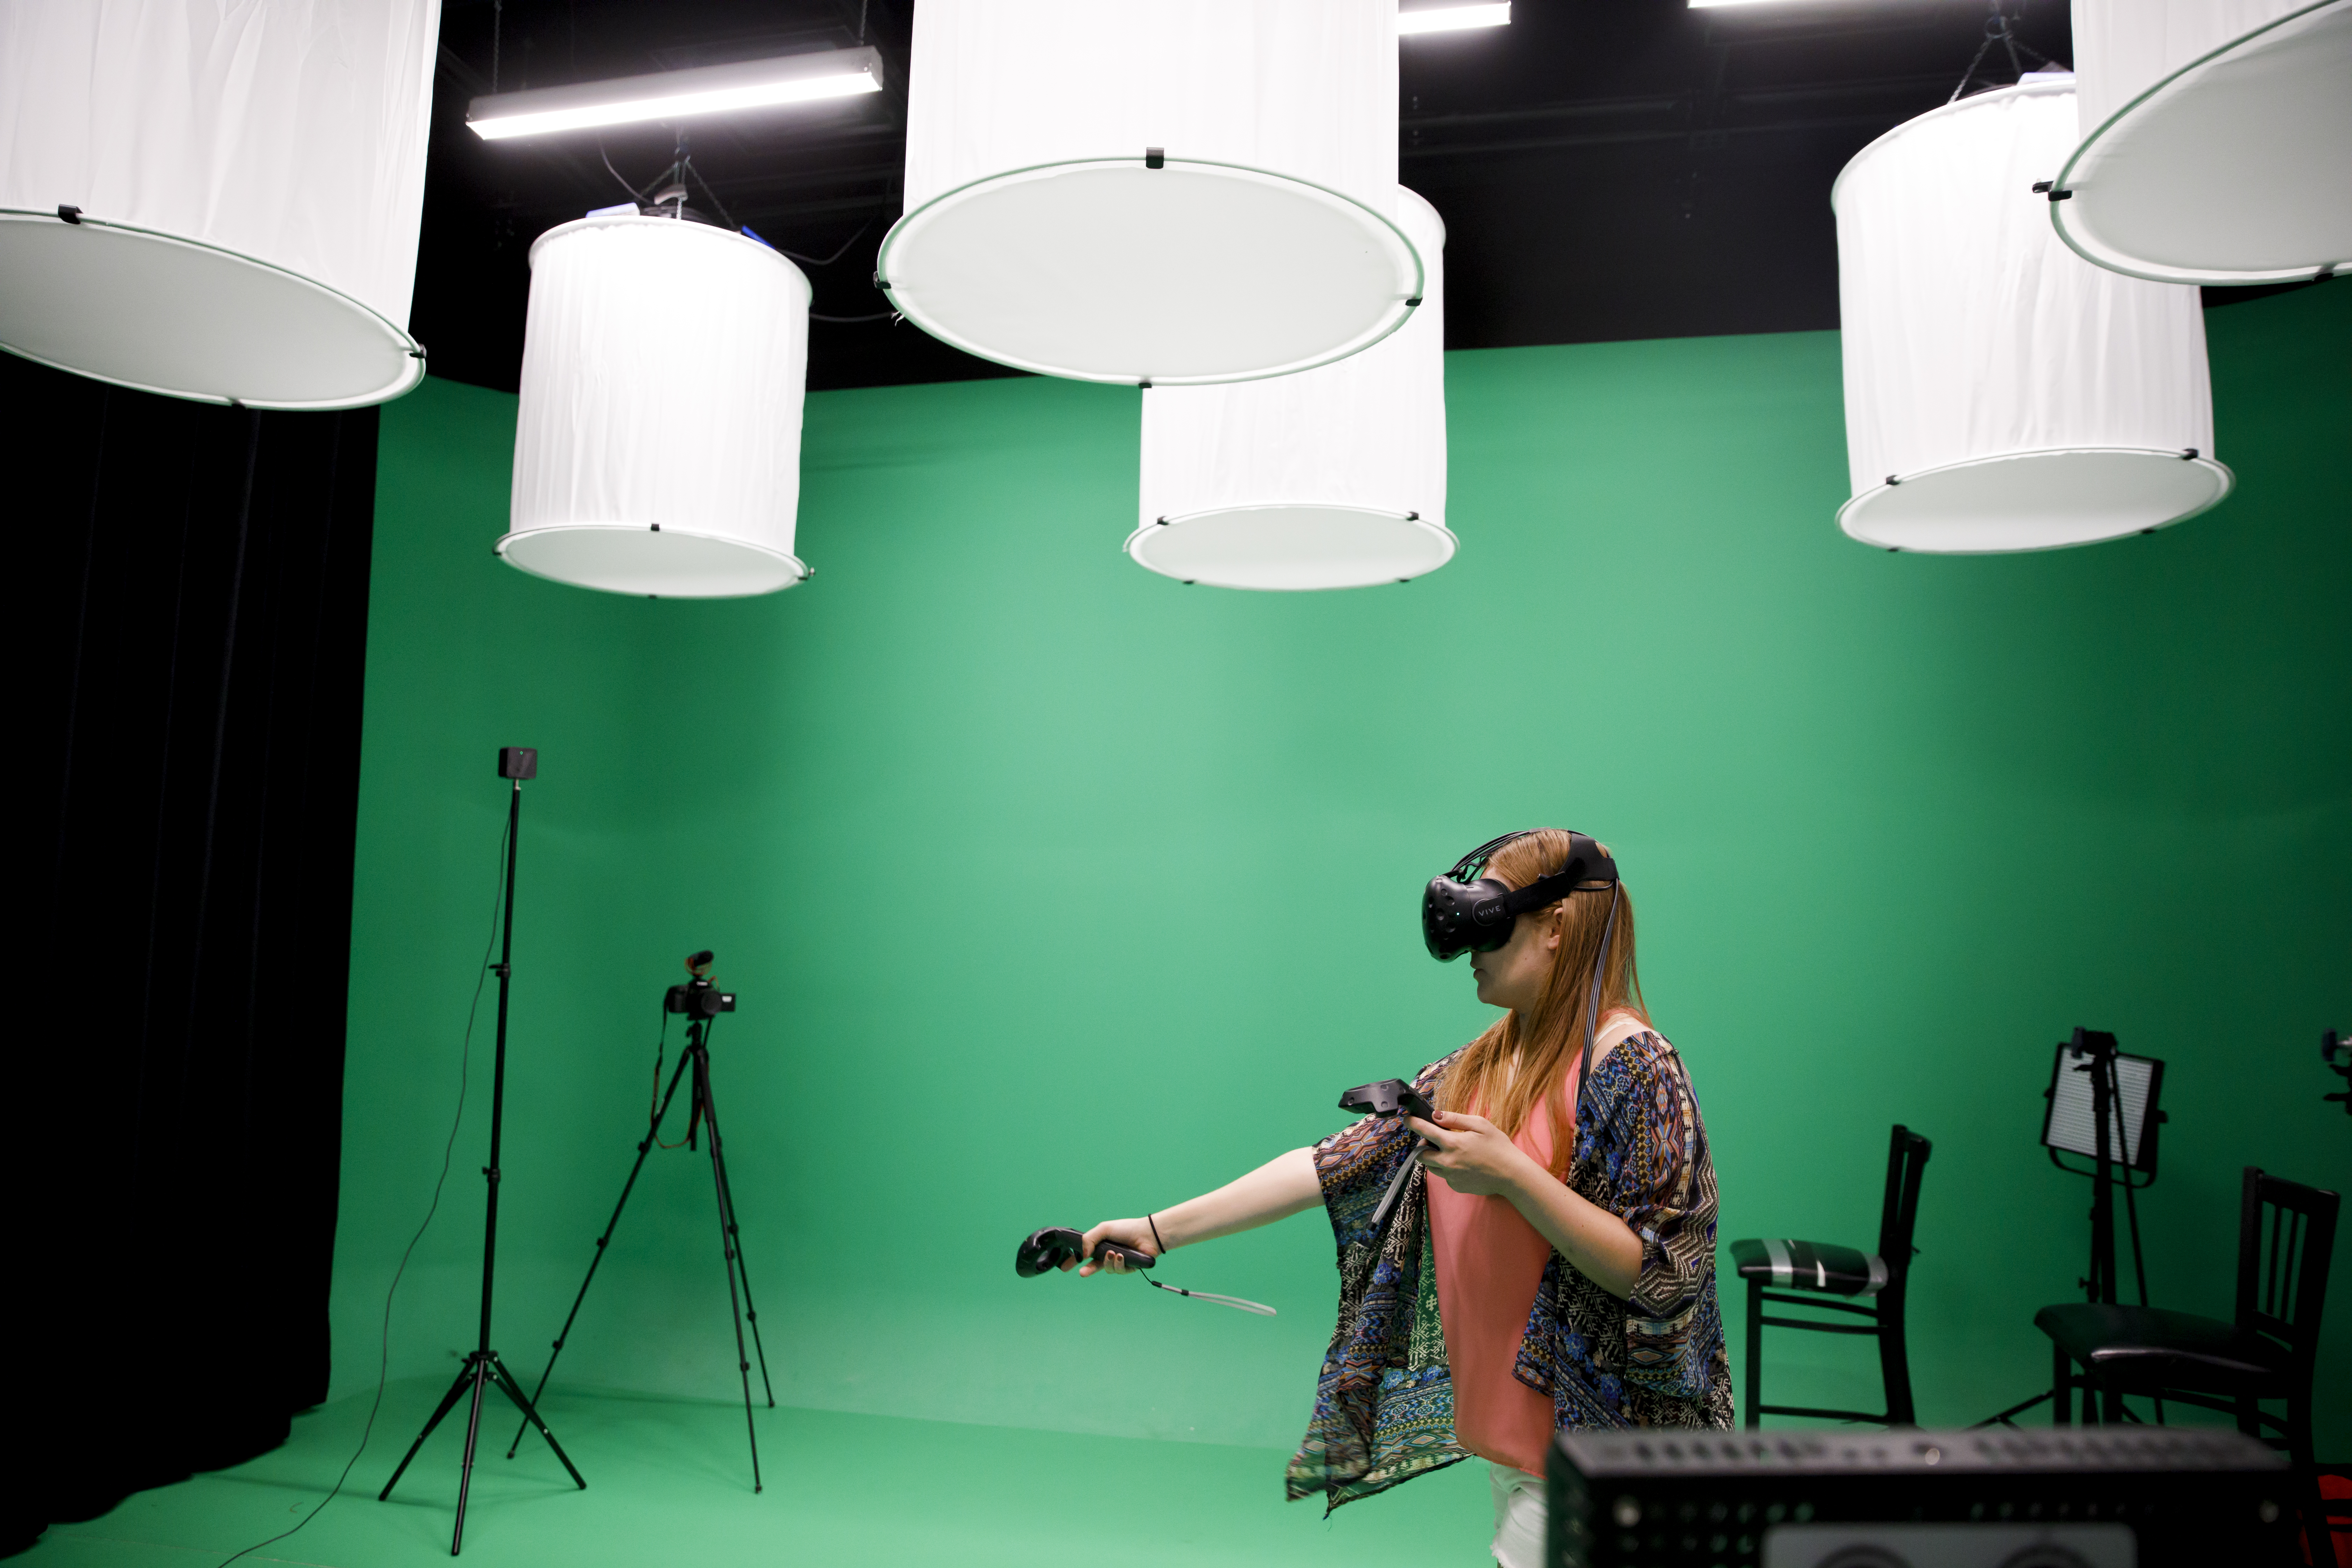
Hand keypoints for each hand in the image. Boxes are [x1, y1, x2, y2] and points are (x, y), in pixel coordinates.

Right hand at [1070, 1217, 1159, 1276]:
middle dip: (1087, 1270)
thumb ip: (1089, 1238)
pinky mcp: (1128, 1268)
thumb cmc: (1126, 1229)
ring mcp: (1118, 1261)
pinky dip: (1118, 1263)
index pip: (1085, 1254)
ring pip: (1106, 1268)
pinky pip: (1118, 1270)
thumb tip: (1084, 1253)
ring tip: (1113, 1253)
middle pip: (1094, 1266)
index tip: (1065, 1267)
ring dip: (1108, 1261)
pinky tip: (1121, 1256)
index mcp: (1101, 1244)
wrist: (1147, 1234)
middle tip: (1082, 1273)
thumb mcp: (1104, 1228)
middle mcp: (1108, 1254)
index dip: (1075, 1260)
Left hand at [1409, 1110, 1538, 1199]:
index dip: (1413, 1124)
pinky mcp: (1456, 1186)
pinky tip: (1462, 1164)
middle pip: (1421, 1154)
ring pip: (1431, 1167)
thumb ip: (1456, 1119)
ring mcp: (1451, 1176)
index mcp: (1452, 1143)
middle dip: (1424, 1146)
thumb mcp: (1480, 1125)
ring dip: (1435, 1158)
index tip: (1407, 1119)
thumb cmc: (1498, 1146)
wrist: (1511, 1174)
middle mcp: (1447, 1162)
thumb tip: (1436, 1115)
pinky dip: (1447, 1169)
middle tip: (1436, 1140)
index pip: (1425, 1132)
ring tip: (1452, 1151)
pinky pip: (1444, 1176)